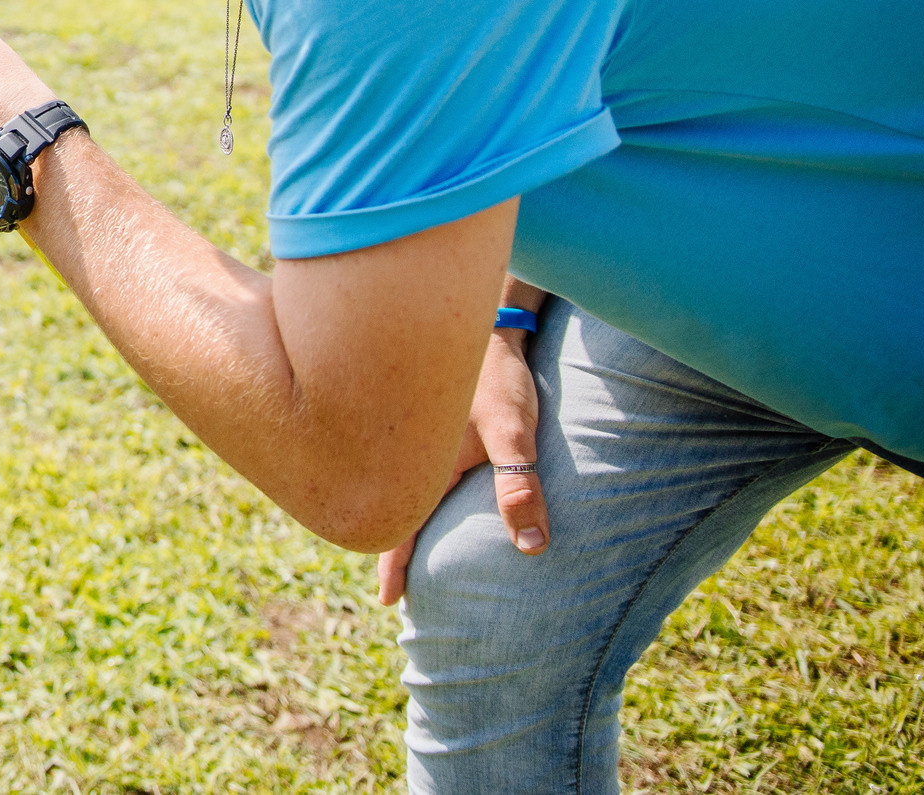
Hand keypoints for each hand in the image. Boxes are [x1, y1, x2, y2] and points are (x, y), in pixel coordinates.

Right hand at [376, 330, 550, 604]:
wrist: (485, 320)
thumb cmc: (496, 376)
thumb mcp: (511, 432)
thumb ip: (519, 487)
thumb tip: (531, 547)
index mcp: (423, 465)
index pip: (401, 526)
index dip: (396, 567)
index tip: (392, 603)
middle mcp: (412, 454)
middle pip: (392, 508)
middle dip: (392, 546)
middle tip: (394, 586)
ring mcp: (419, 439)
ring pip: (399, 486)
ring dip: (402, 516)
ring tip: (407, 545)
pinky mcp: (431, 425)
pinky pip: (414, 467)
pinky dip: (412, 488)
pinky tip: (426, 490)